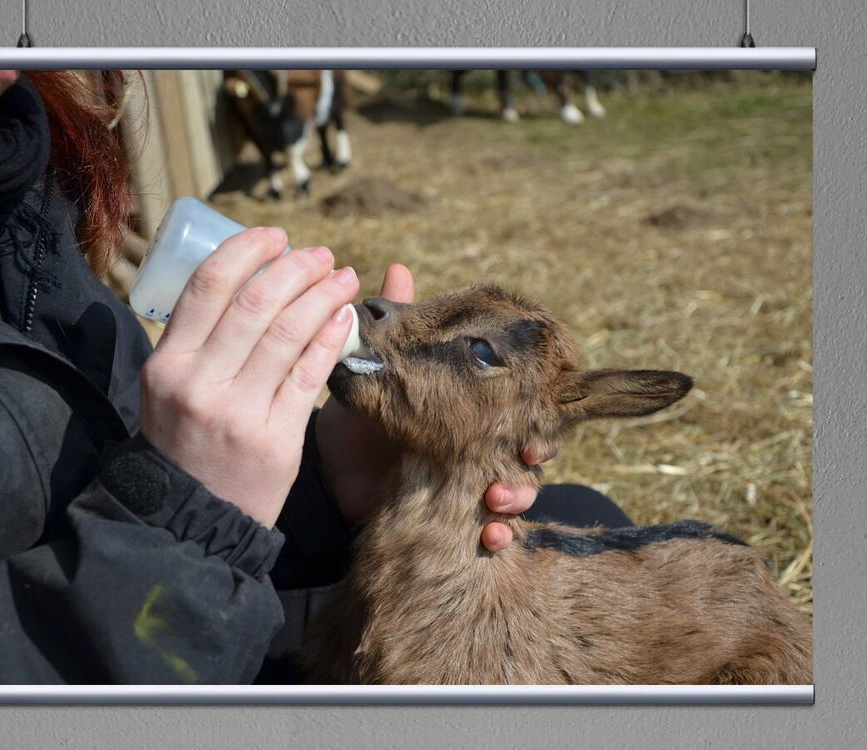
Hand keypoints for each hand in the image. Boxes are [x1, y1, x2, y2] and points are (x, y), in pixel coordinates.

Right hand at [140, 228, 360, 527]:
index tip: (276, 235)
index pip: (207, 285)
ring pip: (286, 333)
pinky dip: (330, 338)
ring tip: (343, 277)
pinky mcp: (274, 439)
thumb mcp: (170, 388)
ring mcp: (236, 412)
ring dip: (321, 296)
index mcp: (166, 363)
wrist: (192, 519)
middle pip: (254, 303)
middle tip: (321, 255)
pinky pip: (308, 375)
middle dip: (295, 268)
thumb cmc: (186, 442)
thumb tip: (244, 278)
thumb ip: (197, 340)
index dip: (246, 251)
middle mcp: (198, 383)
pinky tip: (345, 317)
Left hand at [315, 264, 558, 550]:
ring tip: (497, 499)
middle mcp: (478, 449)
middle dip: (535, 454)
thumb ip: (396, 327)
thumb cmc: (357, 419)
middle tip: (527, 453)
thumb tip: (398, 266)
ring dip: (517, 497)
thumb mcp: (378, 373)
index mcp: (470, 412)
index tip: (535, 408)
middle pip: (528, 451)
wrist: (328, 475)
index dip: (538, 410)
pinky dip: (497, 536)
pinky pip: (489, 532)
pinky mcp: (454, 521)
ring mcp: (468, 486)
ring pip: (516, 493)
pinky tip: (490, 538)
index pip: (522, 408)